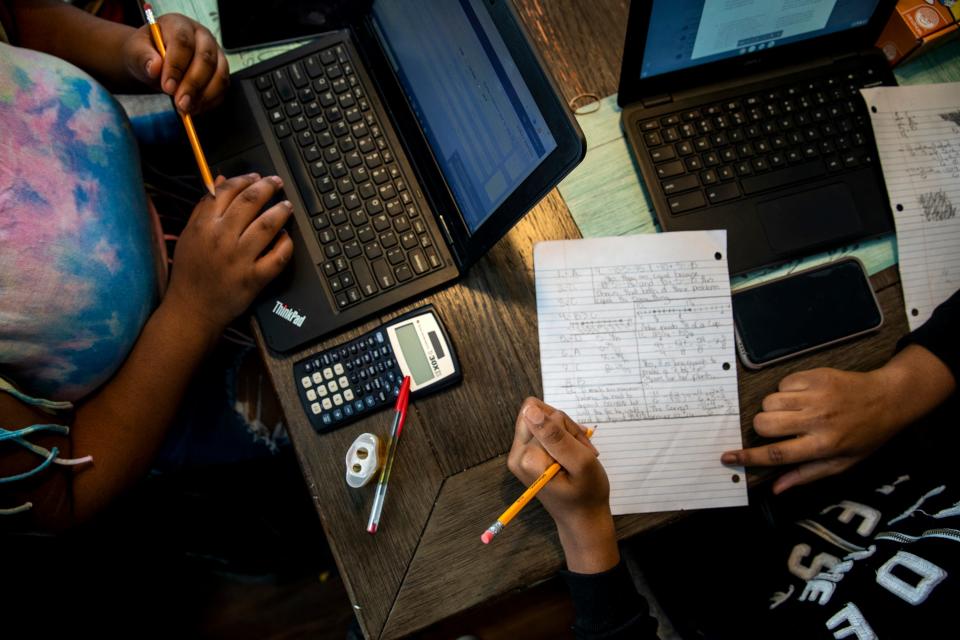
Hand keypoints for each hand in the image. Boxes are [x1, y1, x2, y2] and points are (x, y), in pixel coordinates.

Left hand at [122, 13, 228, 112]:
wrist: (155, 62)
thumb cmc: (148, 53)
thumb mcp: (136, 51)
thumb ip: (142, 57)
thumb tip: (153, 67)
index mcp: (180, 25)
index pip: (183, 43)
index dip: (176, 66)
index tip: (167, 86)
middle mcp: (202, 38)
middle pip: (205, 60)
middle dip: (193, 85)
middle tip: (180, 102)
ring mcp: (215, 55)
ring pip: (219, 75)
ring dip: (204, 96)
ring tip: (187, 108)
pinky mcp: (220, 72)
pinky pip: (222, 89)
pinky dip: (210, 102)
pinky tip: (194, 108)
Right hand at [164, 173, 293, 334]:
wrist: (192, 309)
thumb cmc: (190, 272)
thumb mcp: (189, 235)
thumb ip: (204, 207)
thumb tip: (220, 180)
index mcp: (204, 226)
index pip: (227, 191)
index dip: (245, 179)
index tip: (256, 176)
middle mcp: (221, 239)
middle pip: (250, 202)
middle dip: (268, 187)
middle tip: (277, 183)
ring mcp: (239, 259)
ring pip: (268, 225)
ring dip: (281, 211)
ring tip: (287, 206)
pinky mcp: (254, 278)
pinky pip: (277, 256)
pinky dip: (286, 244)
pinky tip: (286, 237)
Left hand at [507, 398, 617, 572]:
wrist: (583, 518)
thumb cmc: (587, 493)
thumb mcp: (580, 462)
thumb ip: (556, 435)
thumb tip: (530, 409)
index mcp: (526, 457)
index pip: (543, 415)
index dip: (567, 427)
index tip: (580, 448)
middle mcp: (516, 454)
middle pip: (538, 413)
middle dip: (565, 428)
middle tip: (580, 452)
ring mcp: (518, 455)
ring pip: (541, 419)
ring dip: (566, 433)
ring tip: (578, 455)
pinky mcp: (525, 455)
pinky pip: (541, 431)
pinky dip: (561, 439)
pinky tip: (572, 455)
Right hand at [722, 346, 955, 493]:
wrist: (888, 399)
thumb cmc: (865, 436)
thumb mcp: (841, 463)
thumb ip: (806, 475)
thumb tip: (776, 488)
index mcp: (823, 445)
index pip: (776, 454)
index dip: (747, 457)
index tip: (727, 457)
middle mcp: (817, 420)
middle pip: (765, 423)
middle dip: (762, 427)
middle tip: (776, 429)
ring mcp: (816, 395)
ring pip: (769, 401)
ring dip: (774, 408)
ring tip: (793, 411)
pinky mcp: (815, 375)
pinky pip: (782, 383)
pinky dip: (786, 391)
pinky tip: (802, 396)